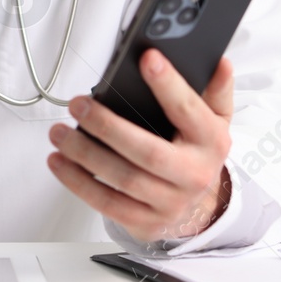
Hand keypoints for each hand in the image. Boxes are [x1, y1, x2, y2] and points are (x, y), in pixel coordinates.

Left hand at [47, 51, 234, 242]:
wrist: (200, 205)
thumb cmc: (197, 151)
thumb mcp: (215, 119)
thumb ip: (215, 89)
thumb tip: (220, 63)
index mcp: (212, 142)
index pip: (190, 110)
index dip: (169, 84)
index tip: (147, 59)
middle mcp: (194, 174)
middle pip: (148, 152)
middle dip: (108, 127)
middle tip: (79, 104)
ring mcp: (171, 202)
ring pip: (124, 179)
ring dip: (84, 154)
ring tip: (60, 132)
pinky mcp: (146, 222)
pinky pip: (108, 204)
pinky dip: (78, 183)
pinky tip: (60, 162)